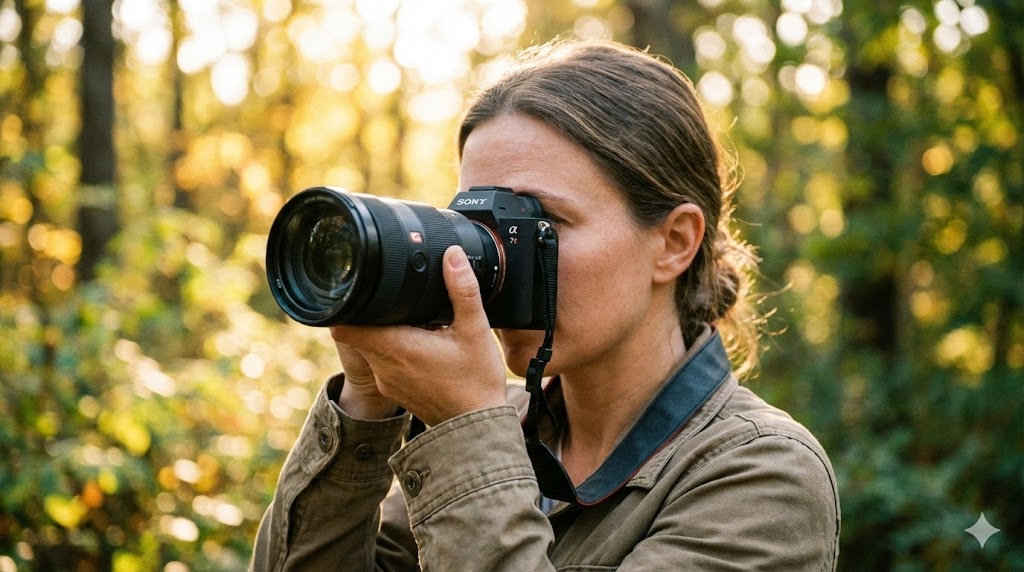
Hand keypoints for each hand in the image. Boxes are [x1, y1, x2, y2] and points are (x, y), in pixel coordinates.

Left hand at [330, 246, 506, 425]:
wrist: (478, 430)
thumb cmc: (476, 384)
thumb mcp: (475, 330)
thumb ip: (462, 289)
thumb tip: (452, 255)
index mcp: (396, 348)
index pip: (345, 325)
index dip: (344, 304)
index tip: (356, 289)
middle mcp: (384, 367)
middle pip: (357, 332)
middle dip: (368, 312)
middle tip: (389, 295)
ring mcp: (388, 382)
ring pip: (371, 347)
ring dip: (382, 331)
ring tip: (409, 317)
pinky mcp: (397, 391)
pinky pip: (384, 363)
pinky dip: (393, 349)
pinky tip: (419, 341)